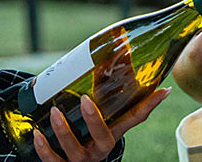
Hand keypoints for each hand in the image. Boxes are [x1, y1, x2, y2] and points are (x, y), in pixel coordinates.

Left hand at [31, 86, 168, 161]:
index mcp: (113, 133)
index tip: (163, 90)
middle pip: (102, 137)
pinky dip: (44, 148)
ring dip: (63, 130)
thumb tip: (121, 52)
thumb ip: (104, 89)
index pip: (135, 118)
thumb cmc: (83, 129)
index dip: (150, 105)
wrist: (67, 160)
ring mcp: (81, 159)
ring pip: (74, 149)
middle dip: (94, 119)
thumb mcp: (96, 113)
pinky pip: (52, 161)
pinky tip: (38, 134)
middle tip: (85, 99)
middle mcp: (100, 148)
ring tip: (54, 112)